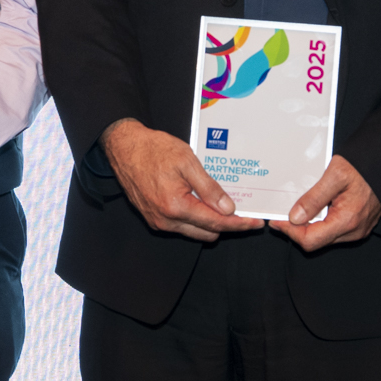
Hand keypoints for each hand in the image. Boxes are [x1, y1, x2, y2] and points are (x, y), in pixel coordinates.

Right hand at [100, 119, 258, 242]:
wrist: (125, 148)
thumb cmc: (154, 150)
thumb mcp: (187, 161)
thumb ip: (208, 188)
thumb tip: (228, 209)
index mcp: (175, 206)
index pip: (216, 223)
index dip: (239, 224)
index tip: (256, 222)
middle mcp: (166, 220)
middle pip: (208, 233)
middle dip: (227, 224)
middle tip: (242, 209)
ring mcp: (158, 221)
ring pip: (195, 232)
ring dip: (210, 222)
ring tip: (220, 202)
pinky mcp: (154, 218)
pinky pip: (182, 226)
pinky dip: (195, 218)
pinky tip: (201, 201)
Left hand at [271, 156, 380, 250]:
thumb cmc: (364, 166)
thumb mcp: (335, 175)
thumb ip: (314, 198)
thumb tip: (294, 217)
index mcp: (347, 220)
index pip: (310, 240)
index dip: (290, 232)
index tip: (277, 220)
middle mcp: (354, 231)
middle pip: (315, 241)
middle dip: (296, 229)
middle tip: (283, 213)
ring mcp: (358, 230)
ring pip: (324, 237)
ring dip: (308, 226)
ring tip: (299, 208)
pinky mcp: (359, 226)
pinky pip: (334, 231)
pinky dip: (321, 222)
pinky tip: (315, 208)